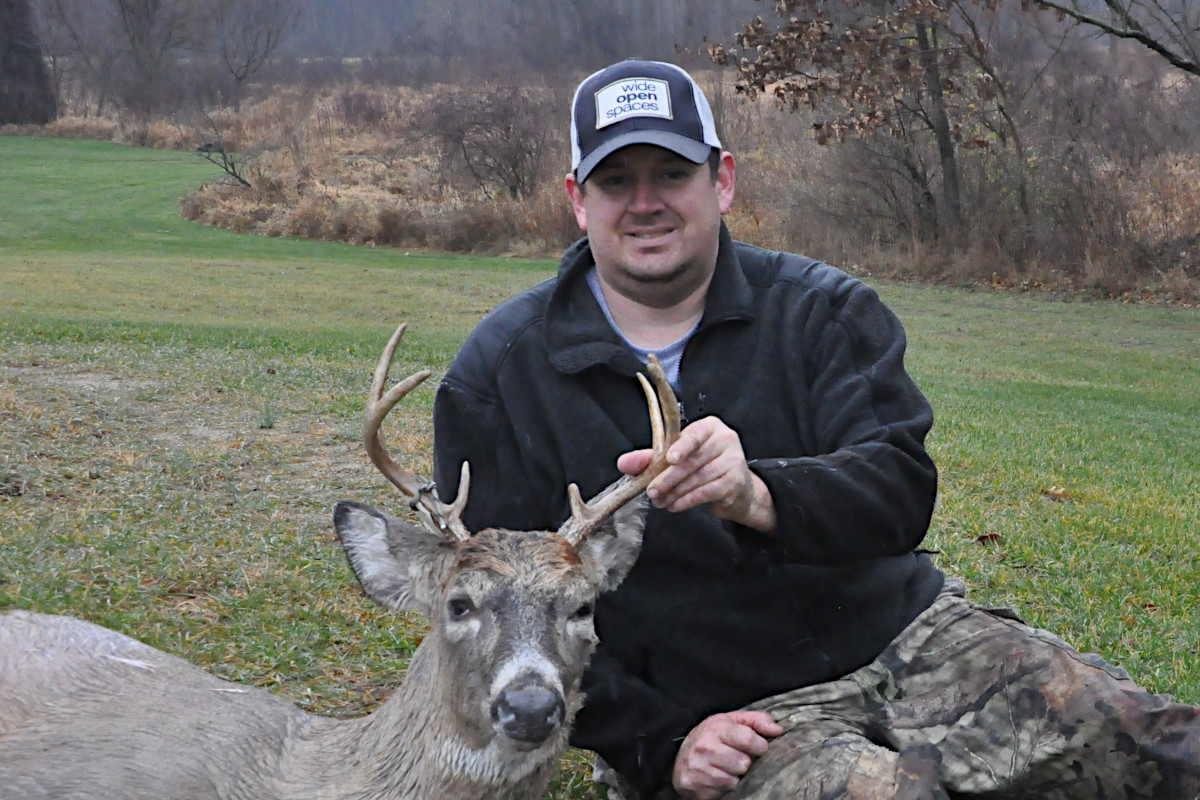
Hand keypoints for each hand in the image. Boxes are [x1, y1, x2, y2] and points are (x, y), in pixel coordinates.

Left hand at [617, 416, 775, 531]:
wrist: (737, 489)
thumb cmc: (703, 467)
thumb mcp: (676, 457)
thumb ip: (650, 458)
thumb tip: (624, 463)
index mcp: (709, 427)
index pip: (694, 434)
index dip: (681, 446)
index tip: (669, 458)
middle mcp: (725, 439)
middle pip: (692, 460)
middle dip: (667, 478)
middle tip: (651, 492)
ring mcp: (734, 460)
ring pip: (697, 478)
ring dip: (674, 492)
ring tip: (660, 501)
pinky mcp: (735, 482)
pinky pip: (706, 492)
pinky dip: (686, 501)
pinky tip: (675, 505)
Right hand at [672, 711, 782, 799]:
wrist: (681, 755)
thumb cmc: (713, 737)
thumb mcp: (732, 721)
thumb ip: (757, 721)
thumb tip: (778, 730)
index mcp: (716, 728)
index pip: (749, 739)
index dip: (760, 746)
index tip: (757, 748)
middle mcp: (704, 747)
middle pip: (743, 764)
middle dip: (744, 763)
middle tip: (736, 759)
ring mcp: (697, 767)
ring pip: (733, 781)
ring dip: (734, 777)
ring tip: (726, 768)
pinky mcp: (693, 786)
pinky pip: (722, 792)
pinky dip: (722, 788)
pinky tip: (716, 778)